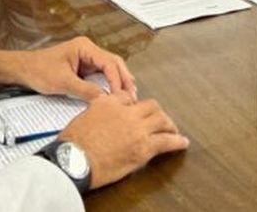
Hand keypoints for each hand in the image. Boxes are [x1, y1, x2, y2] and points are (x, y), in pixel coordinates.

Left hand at [0, 36, 136, 100]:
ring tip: (128, 98)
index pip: (109, 63)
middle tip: (132, 97)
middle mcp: (89, 50)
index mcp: (85, 47)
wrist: (22, 70)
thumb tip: (105, 99)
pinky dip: (110, 84)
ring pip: (110, 69)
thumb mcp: (63, 82)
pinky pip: (101, 75)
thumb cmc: (38, 70)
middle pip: (114, 64)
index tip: (122, 96)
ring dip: (119, 82)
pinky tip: (116, 95)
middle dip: (124, 80)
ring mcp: (87, 59)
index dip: (117, 80)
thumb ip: (85, 90)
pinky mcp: (84, 68)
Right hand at [59, 92, 188, 189]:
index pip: (128, 97)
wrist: (74, 158)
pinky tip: (182, 142)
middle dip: (157, 113)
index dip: (134, 104)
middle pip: (151, 106)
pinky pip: (166, 141)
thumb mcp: (83, 116)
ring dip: (169, 125)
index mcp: (109, 102)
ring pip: (162, 120)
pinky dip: (177, 142)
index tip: (137, 110)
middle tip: (160, 120)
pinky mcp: (143, 148)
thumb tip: (106, 113)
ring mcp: (137, 129)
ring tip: (173, 130)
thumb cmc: (74, 141)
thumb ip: (98, 109)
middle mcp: (126, 112)